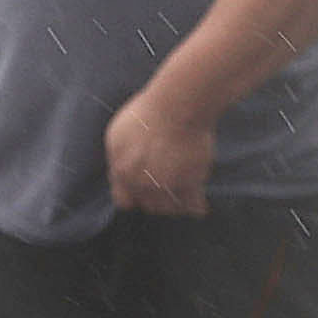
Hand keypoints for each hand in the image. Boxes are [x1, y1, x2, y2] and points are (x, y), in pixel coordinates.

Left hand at [104, 85, 216, 215]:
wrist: (178, 108)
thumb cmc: (147, 114)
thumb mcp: (118, 135)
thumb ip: (118, 159)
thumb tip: (120, 172)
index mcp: (122, 173)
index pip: (124, 201)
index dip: (134, 196)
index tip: (143, 191)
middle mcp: (142, 184)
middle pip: (149, 206)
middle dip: (155, 200)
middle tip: (166, 191)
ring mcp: (166, 186)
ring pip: (169, 209)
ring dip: (174, 205)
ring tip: (182, 200)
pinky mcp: (190, 183)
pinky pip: (192, 207)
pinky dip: (195, 208)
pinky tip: (199, 208)